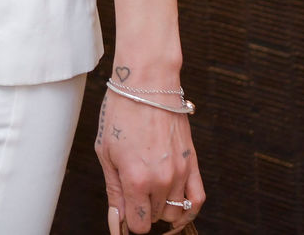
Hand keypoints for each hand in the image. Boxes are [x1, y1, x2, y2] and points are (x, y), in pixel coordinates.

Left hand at [96, 69, 205, 232]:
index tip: (124, 207)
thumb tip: (116, 220)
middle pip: (155, 217)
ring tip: (149, 187)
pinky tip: (176, 204)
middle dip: (142, 208)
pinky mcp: (193, 162)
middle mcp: (161, 180)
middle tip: (132, 186)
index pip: (138, 224)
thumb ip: (114, 191)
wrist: (146, 83)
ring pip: (175, 212)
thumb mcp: (105, 153)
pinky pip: (198, 199)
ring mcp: (180, 172)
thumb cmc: (121, 113)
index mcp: (136, 179)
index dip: (129, 219)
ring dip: (162, 206)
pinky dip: (188, 208)